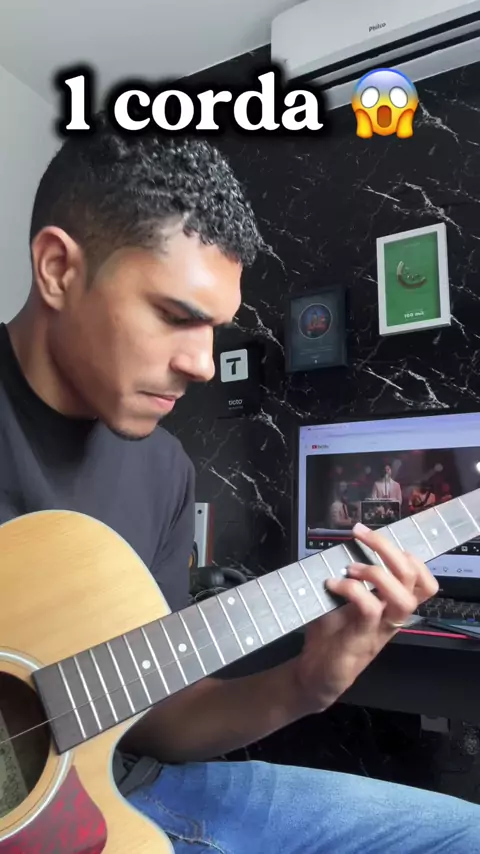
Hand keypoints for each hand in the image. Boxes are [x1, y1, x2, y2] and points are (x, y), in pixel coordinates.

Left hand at [292, 522, 438, 713]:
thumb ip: (348, 581)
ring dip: (376, 573)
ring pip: (403, 598)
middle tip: (361, 535)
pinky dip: (351, 590)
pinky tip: (332, 585)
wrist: (314, 676)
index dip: (408, 555)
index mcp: (391, 606)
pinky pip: (370, 609)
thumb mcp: (340, 602)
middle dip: (388, 549)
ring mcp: (380, 630)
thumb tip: (339, 550)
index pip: (422, 580)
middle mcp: (392, 618)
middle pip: (414, 579)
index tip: (375, 537)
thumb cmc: (329, 636)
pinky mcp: (362, 641)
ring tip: (350, 568)